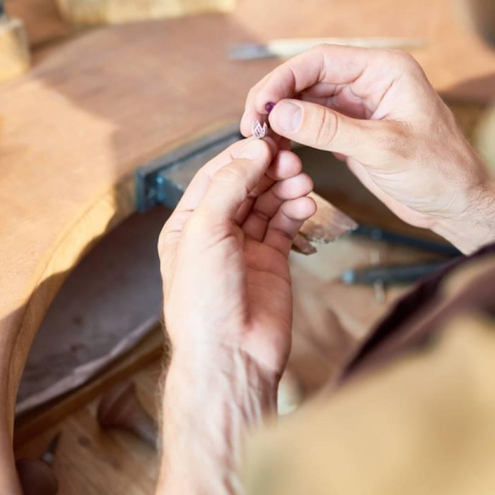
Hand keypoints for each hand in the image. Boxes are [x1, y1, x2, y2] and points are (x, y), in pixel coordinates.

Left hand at [149, 137, 314, 494]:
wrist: (231, 355)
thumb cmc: (204, 300)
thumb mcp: (206, 232)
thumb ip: (230, 187)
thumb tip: (254, 150)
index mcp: (188, 225)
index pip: (216, 177)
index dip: (242, 156)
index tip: (268, 139)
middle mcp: (215, 235)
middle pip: (245, 187)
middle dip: (268, 171)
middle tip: (292, 158)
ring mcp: (245, 249)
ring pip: (267, 205)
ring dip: (285, 188)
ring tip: (303, 179)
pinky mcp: (271, 264)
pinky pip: (284, 227)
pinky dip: (296, 211)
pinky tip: (306, 202)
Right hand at [240, 45, 494, 253]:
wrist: (457, 204)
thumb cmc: (439, 171)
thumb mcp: (382, 149)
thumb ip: (329, 129)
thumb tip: (281, 112)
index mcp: (385, 71)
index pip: (322, 60)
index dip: (284, 78)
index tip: (261, 104)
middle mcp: (370, 83)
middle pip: (308, 79)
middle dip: (276, 99)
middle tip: (252, 126)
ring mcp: (360, 108)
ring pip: (307, 102)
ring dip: (281, 119)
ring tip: (260, 140)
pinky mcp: (353, 132)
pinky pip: (314, 125)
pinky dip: (293, 135)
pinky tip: (279, 148)